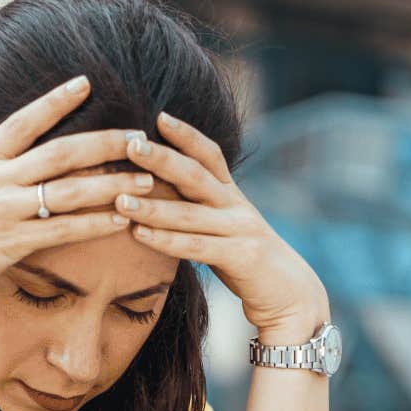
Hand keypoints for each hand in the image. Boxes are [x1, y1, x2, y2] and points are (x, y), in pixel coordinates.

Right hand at [0, 74, 154, 307]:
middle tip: (139, 136)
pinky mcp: (14, 243)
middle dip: (105, 142)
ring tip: (147, 179)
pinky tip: (123, 220)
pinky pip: (65, 230)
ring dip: (113, 184)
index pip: (23, 121)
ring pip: (71, 190)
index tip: (85, 82)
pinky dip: (97, 223)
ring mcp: (6, 211)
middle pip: (61, 152)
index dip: (55, 101)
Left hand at [116, 111, 328, 334]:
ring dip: (152, 206)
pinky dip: (166, 240)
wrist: (291, 294)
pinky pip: (197, 247)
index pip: (210, 155)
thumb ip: (199, 208)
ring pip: (190, 213)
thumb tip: (157, 192)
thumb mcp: (225, 226)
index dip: (187, 135)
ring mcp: (241, 230)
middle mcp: (237, 206)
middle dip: (162, 158)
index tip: (158, 117)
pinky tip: (139, 234)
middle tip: (130, 145)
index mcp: (232, 194)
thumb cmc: (246, 260)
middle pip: (196, 175)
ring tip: (119, 200)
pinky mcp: (241, 257)